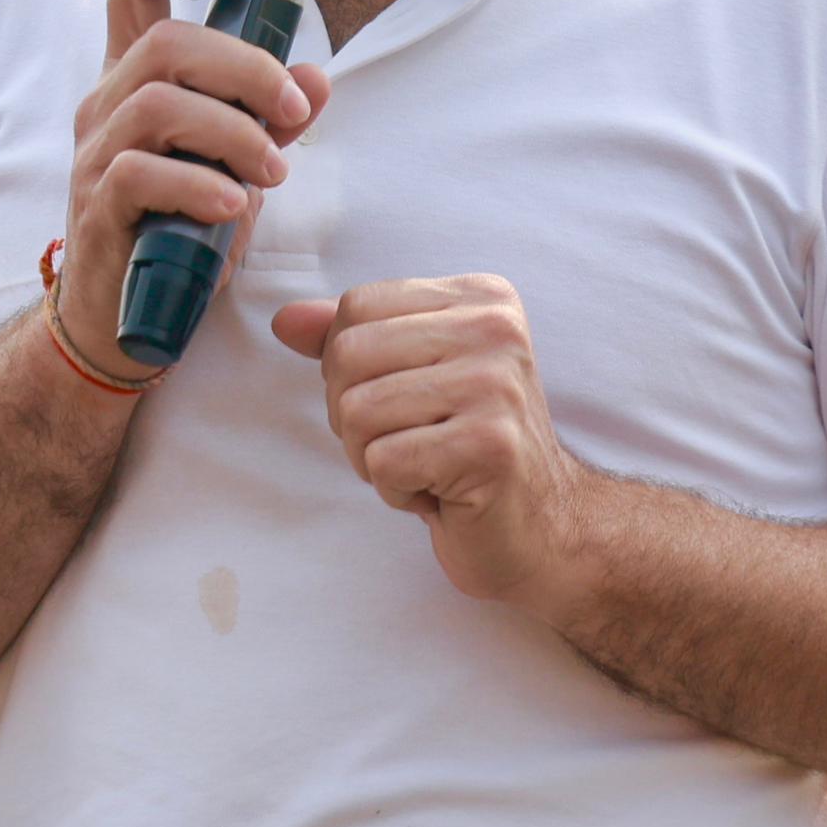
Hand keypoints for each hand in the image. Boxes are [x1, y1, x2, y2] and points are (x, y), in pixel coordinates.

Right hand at [58, 0, 330, 380]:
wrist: (121, 321)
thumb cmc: (178, 232)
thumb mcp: (237, 168)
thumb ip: (271, 122)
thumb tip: (316, 78)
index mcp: (136, 80)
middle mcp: (106, 105)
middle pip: (165, 43)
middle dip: (245, 69)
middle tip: (295, 111)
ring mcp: (94, 155)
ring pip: (157, 105)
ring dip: (233, 133)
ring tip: (273, 173)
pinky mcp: (95, 208)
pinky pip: (140, 174)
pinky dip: (200, 186)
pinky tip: (235, 209)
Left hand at [272, 275, 599, 606]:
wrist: (542, 528)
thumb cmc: (467, 451)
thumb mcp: (410, 378)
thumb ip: (351, 340)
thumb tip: (285, 320)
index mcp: (481, 298)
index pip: (356, 307)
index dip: (350, 367)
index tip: (403, 401)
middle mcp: (496, 329)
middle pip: (347, 356)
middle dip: (354, 416)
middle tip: (409, 442)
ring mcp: (497, 385)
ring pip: (356, 413)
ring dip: (373, 459)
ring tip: (427, 467)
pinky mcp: (489, 445)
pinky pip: (383, 462)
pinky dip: (396, 491)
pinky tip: (440, 492)